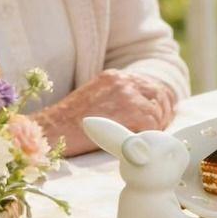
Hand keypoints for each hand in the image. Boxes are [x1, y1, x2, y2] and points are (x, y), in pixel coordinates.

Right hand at [35, 69, 176, 156]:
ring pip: (156, 109)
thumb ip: (116, 98)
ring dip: (156, 125)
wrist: (54, 129)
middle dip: (162, 112)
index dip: (157, 101)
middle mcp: (123, 81)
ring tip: (148, 137)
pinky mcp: (129, 110)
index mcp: (115, 77)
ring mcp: (127, 94)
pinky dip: (150, 133)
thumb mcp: (95, 98)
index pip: (148, 85)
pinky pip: (151, 122)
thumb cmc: (70, 122)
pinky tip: (141, 141)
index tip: (159, 114)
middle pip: (158, 93)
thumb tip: (138, 110)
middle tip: (159, 128)